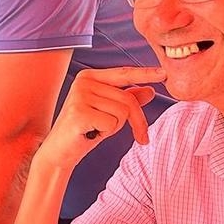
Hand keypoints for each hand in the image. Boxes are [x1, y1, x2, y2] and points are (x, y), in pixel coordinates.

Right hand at [34, 66, 164, 169]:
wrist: (60, 151)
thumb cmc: (85, 130)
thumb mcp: (110, 112)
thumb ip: (128, 99)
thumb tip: (150, 91)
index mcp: (90, 77)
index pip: (124, 74)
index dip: (145, 74)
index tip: (164, 73)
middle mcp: (84, 82)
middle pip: (128, 100)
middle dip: (137, 121)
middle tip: (138, 136)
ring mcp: (80, 96)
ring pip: (122, 113)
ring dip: (115, 128)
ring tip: (97, 129)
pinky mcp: (79, 113)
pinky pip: (112, 124)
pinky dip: (106, 134)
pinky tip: (90, 133)